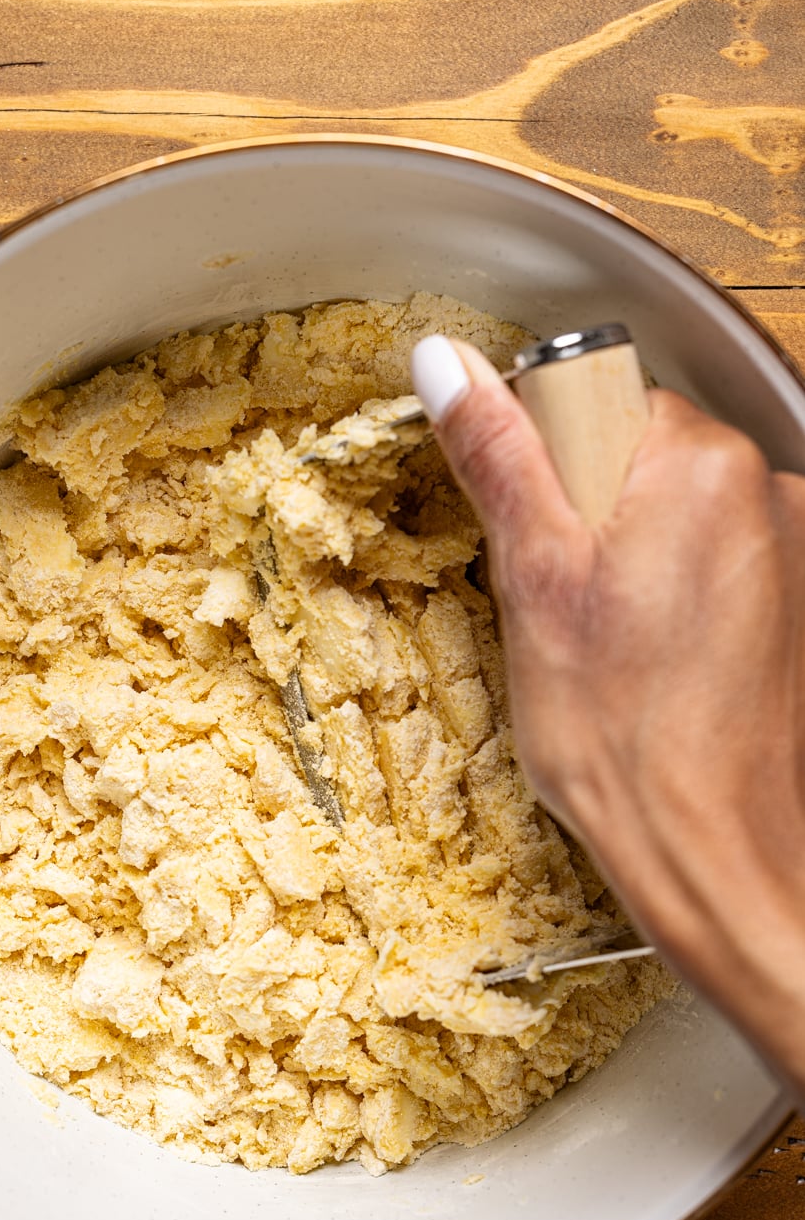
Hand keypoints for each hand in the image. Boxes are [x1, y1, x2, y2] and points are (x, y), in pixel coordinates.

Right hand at [411, 337, 804, 1093]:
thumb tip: (450, 365)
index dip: (549, 476)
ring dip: (635, 563)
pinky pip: (714, 565)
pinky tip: (661, 666)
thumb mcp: (535, 585)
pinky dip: (679, 600)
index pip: (596, 399)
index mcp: (699, 461)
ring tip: (619, 650)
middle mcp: (768, 487)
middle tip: (573, 611)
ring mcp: (794, 546)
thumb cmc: (626, 740)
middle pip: (640, 456)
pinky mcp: (796, 601)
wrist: (715, 853)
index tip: (544, 547)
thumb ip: (500, 458)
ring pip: (674, 515)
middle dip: (593, 519)